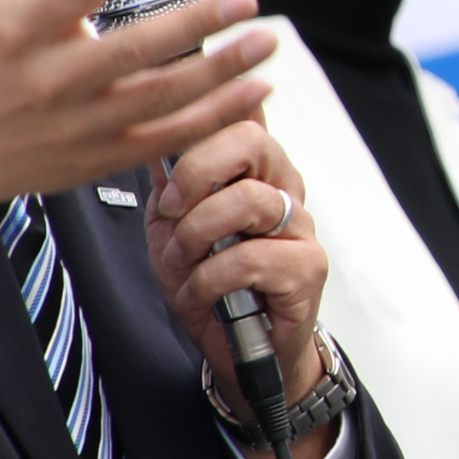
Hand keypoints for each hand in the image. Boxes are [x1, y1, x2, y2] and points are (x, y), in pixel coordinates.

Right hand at [0, 0, 276, 269]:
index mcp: (21, 29)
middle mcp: (54, 78)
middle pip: (136, 48)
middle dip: (196, 22)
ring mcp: (80, 123)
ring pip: (162, 97)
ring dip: (222, 71)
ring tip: (265, 40)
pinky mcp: (100, 156)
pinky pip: (168, 138)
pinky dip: (216, 117)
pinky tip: (256, 92)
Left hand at [143, 116, 332, 458]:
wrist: (239, 353)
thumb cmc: (211, 289)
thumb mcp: (172, 231)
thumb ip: (167, 186)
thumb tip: (151, 142)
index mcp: (253, 170)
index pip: (244, 114)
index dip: (214, 104)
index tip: (172, 125)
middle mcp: (283, 188)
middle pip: (250, 140)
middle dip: (196, 170)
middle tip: (173, 207)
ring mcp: (300, 227)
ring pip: (247, 201)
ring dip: (198, 235)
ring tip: (183, 260)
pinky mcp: (307, 268)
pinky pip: (251, 258)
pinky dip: (210, 279)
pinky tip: (202, 294)